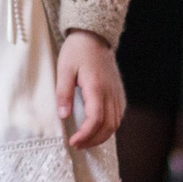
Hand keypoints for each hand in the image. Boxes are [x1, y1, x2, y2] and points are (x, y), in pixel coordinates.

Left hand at [55, 29, 124, 149]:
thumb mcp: (64, 69)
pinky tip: (98, 130)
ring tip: (86, 141)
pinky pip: (118, 115)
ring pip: (116, 123)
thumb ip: (63, 93)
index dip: (85, 134)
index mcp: (96, 87)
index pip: (95, 119)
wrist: (94, 36)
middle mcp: (110, 92)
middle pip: (108, 126)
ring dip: (102, 136)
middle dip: (93, 140)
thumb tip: (63, 115)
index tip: (73, 141)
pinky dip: (109, 127)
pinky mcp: (118, 92)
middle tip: (77, 145)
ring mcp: (116, 93)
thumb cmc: (77, 51)